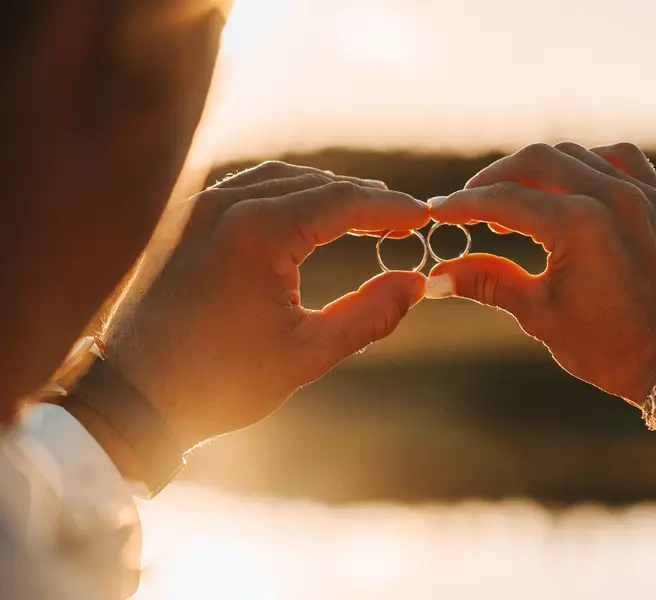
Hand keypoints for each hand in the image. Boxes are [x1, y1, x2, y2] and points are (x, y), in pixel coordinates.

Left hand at [105, 162, 429, 450]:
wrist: (132, 397)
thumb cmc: (220, 381)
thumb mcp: (308, 353)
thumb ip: (371, 313)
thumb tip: (415, 281)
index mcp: (258, 232)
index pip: (342, 201)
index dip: (389, 207)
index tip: (423, 217)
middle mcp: (225, 205)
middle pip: (314, 183)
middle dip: (363, 198)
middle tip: (402, 218)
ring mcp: (198, 208)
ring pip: (280, 179)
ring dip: (326, 192)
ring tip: (364, 213)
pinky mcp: (183, 220)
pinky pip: (246, 189)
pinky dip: (287, 195)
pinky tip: (306, 214)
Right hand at [427, 142, 655, 404]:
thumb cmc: (608, 349)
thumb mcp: (539, 314)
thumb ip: (488, 281)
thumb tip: (438, 274)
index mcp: (579, 225)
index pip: (505, 200)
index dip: (464, 204)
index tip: (438, 211)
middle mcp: (613, 198)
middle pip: (538, 161)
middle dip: (496, 179)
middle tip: (471, 204)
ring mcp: (644, 196)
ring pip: (578, 154)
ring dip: (540, 169)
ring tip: (517, 199)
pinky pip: (622, 160)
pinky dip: (589, 164)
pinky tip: (572, 185)